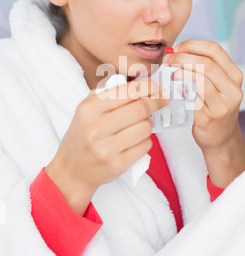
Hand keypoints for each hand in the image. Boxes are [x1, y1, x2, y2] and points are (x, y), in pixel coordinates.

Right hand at [46, 80, 168, 214]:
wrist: (71, 169)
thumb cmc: (83, 136)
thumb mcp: (87, 109)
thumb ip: (110, 94)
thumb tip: (142, 86)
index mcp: (89, 108)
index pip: (127, 92)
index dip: (148, 88)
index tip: (157, 87)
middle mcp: (96, 127)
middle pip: (140, 109)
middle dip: (156, 102)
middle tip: (161, 101)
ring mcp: (106, 148)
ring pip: (146, 128)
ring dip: (149, 124)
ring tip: (141, 125)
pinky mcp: (117, 164)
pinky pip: (145, 146)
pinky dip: (145, 141)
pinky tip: (135, 141)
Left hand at [163, 39, 244, 187]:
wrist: (221, 138)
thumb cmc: (214, 108)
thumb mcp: (218, 85)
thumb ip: (204, 68)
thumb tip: (177, 51)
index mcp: (235, 75)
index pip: (215, 50)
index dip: (193, 45)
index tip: (177, 48)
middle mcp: (232, 89)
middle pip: (206, 63)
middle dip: (182, 57)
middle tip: (168, 60)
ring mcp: (222, 104)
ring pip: (200, 78)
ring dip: (180, 71)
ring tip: (170, 72)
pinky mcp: (209, 117)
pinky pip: (192, 97)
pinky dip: (180, 87)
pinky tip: (174, 86)